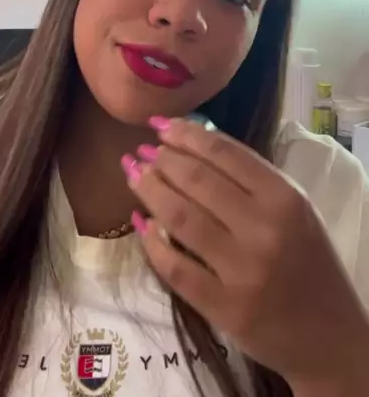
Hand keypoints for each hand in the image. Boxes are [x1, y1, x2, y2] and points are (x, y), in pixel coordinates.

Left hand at [122, 117, 368, 388]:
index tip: (160, 126)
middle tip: (143, 151)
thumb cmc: (307, 260)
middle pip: (197, 180)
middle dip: (162, 159)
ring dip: (149, 190)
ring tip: (134, 174)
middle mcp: (263, 229)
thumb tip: (192, 141)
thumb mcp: (294, 209)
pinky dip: (152, 242)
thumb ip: (250, 178)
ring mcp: (242, 270)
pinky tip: (141, 224)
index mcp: (284, 198)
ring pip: (180, 217)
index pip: (225, 153)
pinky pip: (175, 267)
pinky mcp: (223, 307)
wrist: (327, 334)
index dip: (186, 134)